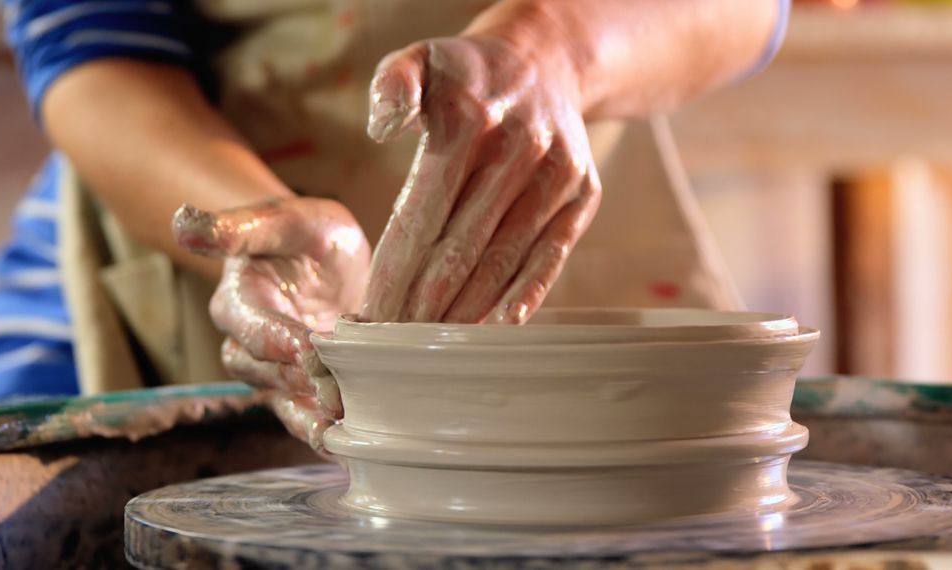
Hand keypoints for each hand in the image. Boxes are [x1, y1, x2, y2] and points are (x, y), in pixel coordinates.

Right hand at [172, 198, 370, 449]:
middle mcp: (245, 340)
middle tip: (337, 392)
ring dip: (307, 416)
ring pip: (278, 400)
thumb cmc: (304, 235)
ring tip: (338, 428)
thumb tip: (182, 222)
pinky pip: (300, 416)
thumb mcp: (285, 219)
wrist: (328, 260)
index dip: (278, 339)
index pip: (250, 324)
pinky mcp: (297, 390)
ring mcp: (272, 370)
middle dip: (298, 382)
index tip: (310, 349)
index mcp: (238, 297)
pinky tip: (343, 444)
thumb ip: (239, 226)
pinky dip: (319, 432)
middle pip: (261, 370)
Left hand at [360, 32, 601, 323]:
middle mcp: (517, 150)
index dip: (394, 270)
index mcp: (469, 123)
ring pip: (504, 259)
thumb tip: (381, 126)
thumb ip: (393, 84)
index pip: (421, 215)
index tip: (370, 313)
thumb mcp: (422, 58)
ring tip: (433, 346)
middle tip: (394, 344)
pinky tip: (497, 328)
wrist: (548, 61)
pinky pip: (550, 256)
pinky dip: (525, 295)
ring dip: (468, 310)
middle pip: (461, 247)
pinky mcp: (582, 196)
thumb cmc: (468, 75)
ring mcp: (555, 176)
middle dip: (422, 304)